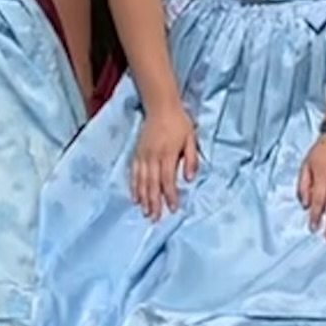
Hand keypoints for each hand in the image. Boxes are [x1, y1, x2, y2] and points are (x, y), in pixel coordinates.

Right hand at [129, 103, 201, 220]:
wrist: (161, 106)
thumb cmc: (179, 123)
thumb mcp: (191, 138)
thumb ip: (191, 159)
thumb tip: (190, 179)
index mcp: (168, 154)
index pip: (168, 180)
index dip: (170, 196)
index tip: (173, 209)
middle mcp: (153, 156)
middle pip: (153, 184)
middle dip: (154, 202)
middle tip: (155, 218)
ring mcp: (143, 155)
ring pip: (142, 181)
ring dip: (143, 198)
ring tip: (145, 212)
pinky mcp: (137, 153)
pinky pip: (134, 172)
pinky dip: (134, 186)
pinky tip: (135, 197)